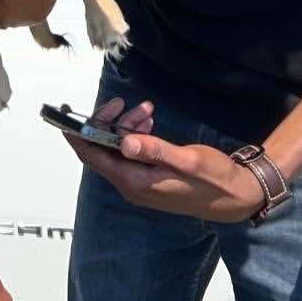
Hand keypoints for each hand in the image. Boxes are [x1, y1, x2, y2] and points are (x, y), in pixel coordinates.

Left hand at [66, 99, 266, 222]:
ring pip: (119, 149)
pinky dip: (136, 135)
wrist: (234, 197)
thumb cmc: (213, 178)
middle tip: (127, 103)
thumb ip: (154, 150)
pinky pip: (131, 153)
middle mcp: (130, 185)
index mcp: (134, 182)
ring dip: (127, 127)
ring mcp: (139, 183)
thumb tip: (123, 141)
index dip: (78, 134)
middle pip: (103, 150)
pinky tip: (149, 123)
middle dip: (110, 123)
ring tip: (147, 110)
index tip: (67, 113)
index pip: (93, 156)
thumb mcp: (187, 160)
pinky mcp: (149, 179)